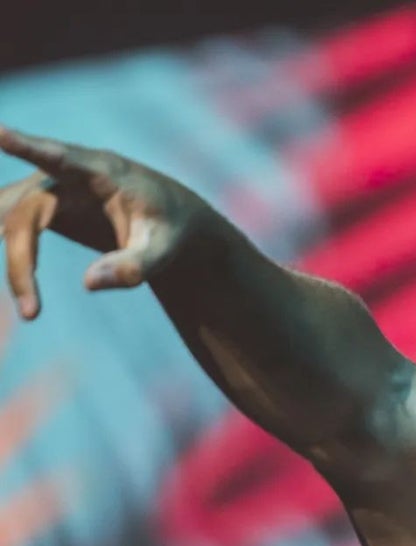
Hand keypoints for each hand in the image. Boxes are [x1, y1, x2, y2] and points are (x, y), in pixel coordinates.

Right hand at [0, 125, 228, 318]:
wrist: (170, 217)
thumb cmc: (169, 228)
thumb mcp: (164, 249)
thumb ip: (135, 266)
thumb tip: (88, 283)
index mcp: (103, 172)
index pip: (60, 158)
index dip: (28, 147)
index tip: (1, 133)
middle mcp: (67, 175)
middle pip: (25, 212)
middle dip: (22, 261)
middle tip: (32, 313)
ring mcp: (49, 187)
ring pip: (8, 218)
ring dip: (12, 259)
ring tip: (26, 306)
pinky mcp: (41, 204)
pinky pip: (9, 224)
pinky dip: (7, 245)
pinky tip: (15, 281)